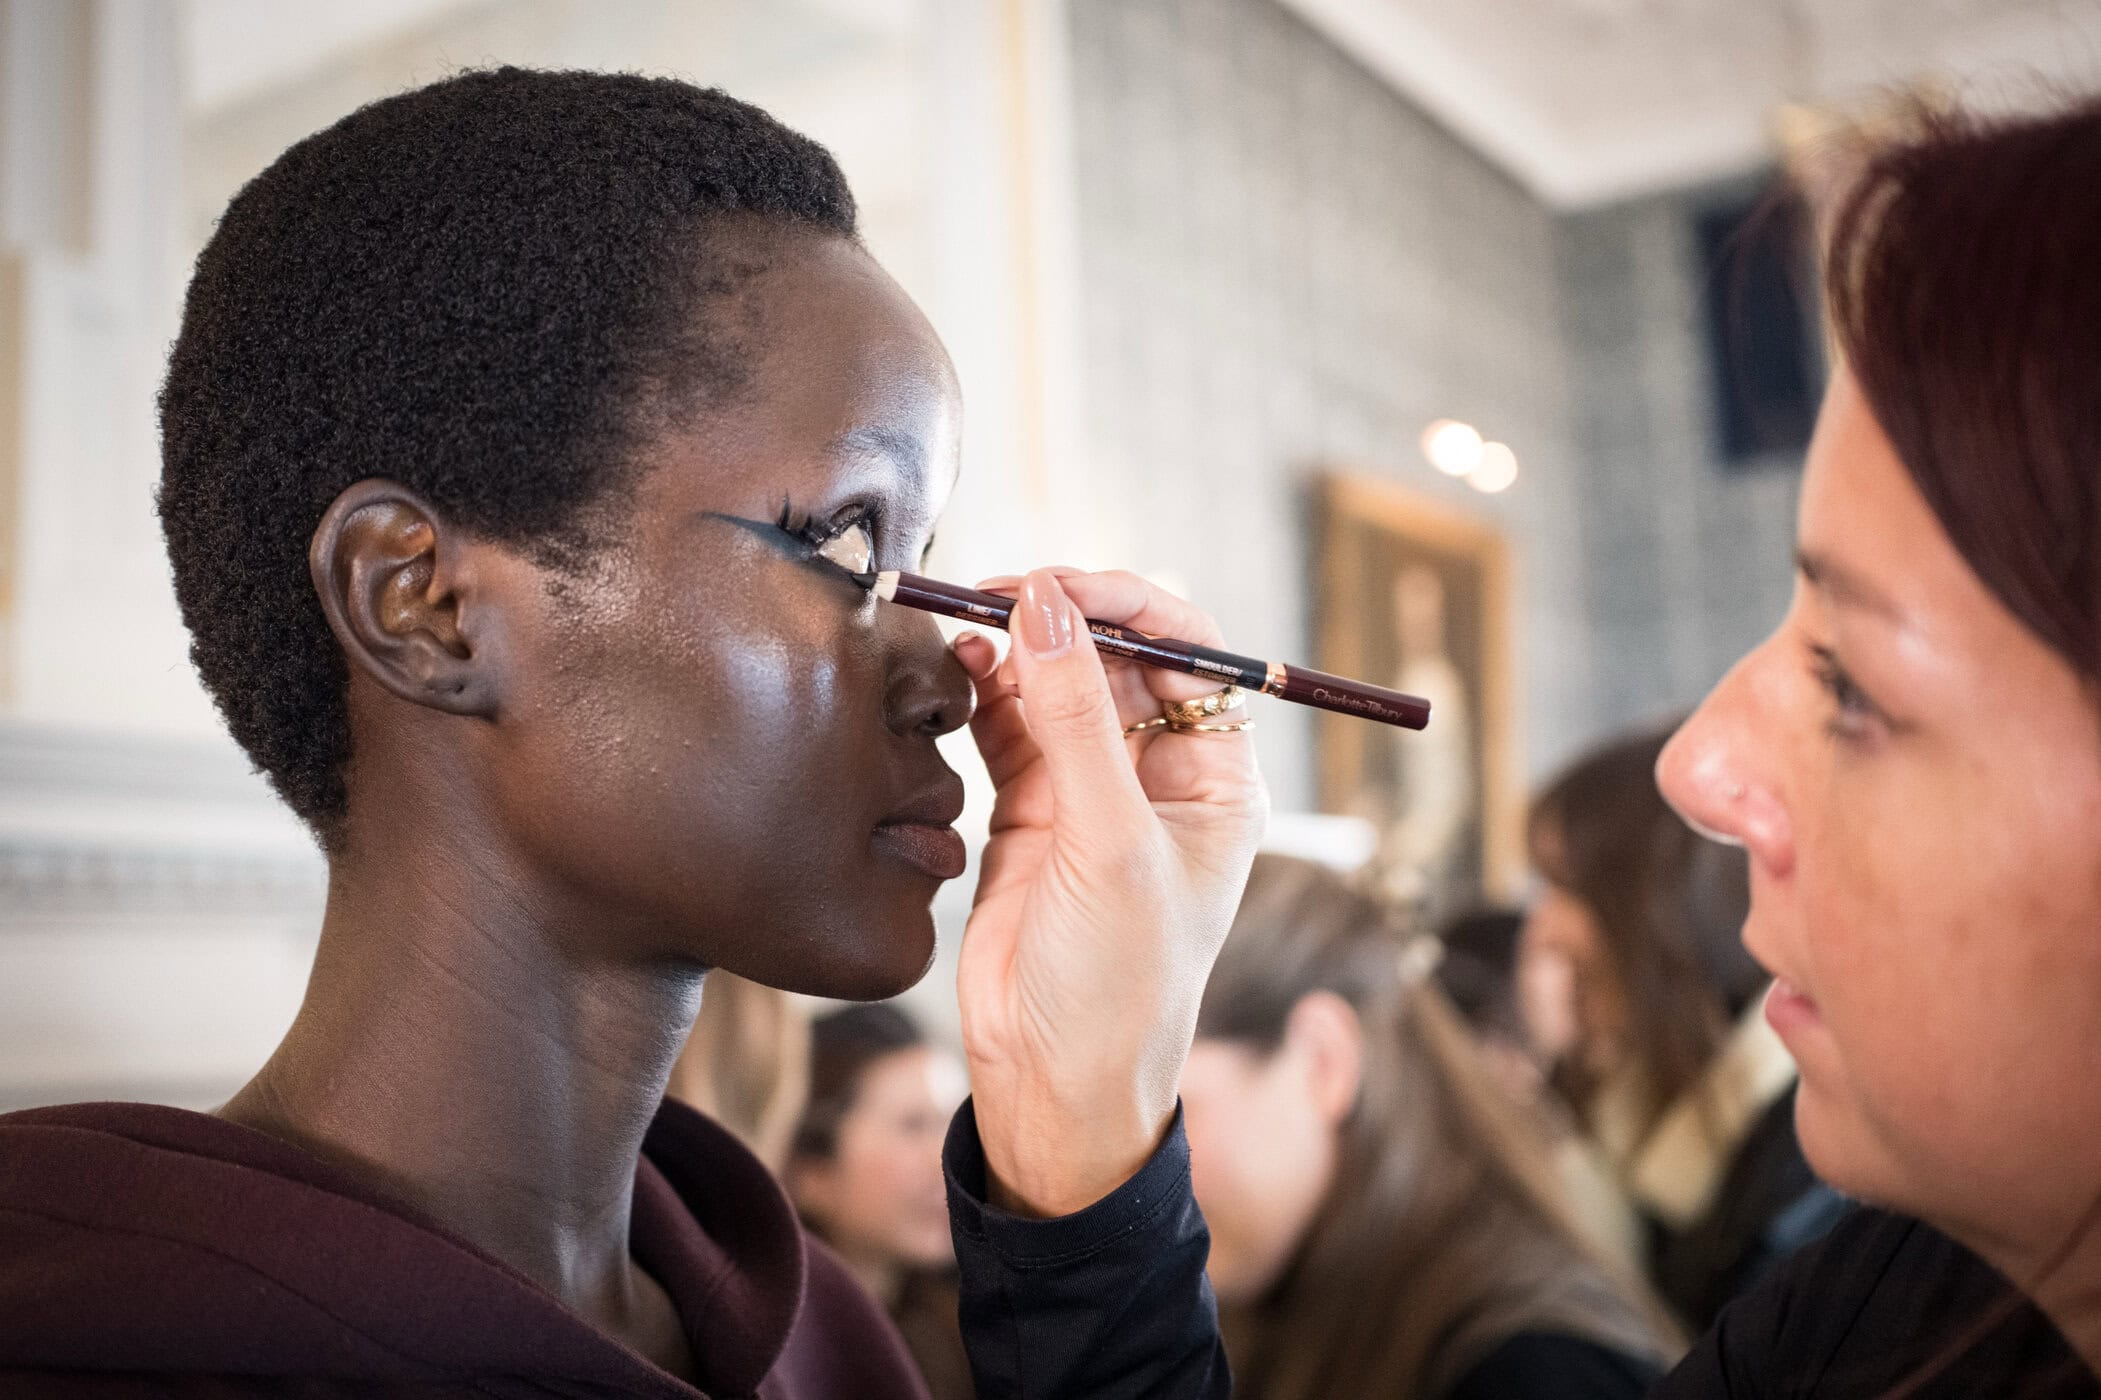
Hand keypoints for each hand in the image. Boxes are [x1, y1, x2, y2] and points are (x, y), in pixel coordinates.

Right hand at [954, 568, 1267, 1216]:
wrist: (1052, 1083)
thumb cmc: (1118, 984)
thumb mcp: (1106, 844)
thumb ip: (1073, 721)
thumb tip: (1045, 606)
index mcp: (1214, 780)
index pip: (1188, 652)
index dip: (1127, 605)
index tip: (1060, 583)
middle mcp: (1158, 776)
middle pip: (1115, 657)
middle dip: (1061, 618)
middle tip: (995, 595)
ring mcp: (1091, 792)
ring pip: (1058, 684)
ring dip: (1017, 651)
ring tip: (967, 627)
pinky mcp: (1029, 812)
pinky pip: (1011, 725)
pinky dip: (985, 693)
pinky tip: (961, 671)